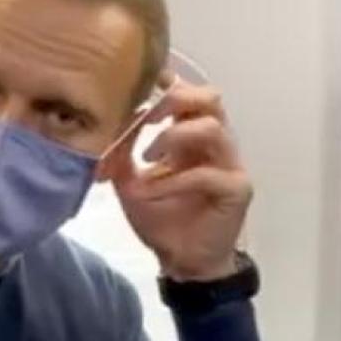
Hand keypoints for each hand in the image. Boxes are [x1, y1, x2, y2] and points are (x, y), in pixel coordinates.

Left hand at [108, 77, 252, 280]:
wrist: (182, 260)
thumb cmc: (160, 217)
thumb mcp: (129, 181)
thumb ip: (120, 154)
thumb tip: (104, 128)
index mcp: (192, 136)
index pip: (189, 95)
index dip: (169, 83)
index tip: (142, 80)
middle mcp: (215, 144)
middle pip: (209, 98)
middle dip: (174, 100)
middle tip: (148, 117)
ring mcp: (230, 165)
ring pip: (212, 128)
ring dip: (173, 137)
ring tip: (147, 158)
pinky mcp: (236, 190)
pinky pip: (208, 173)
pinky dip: (174, 180)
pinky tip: (151, 190)